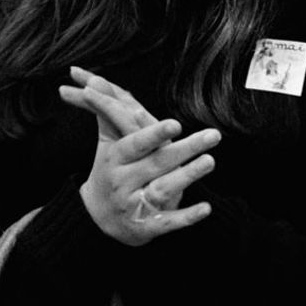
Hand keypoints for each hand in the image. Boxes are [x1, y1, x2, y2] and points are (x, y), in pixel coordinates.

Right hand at [64, 70, 219, 246]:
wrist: (96, 218)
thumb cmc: (108, 170)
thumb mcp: (106, 142)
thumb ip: (107, 112)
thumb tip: (94, 78)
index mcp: (115, 157)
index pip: (135, 143)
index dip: (154, 134)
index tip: (175, 124)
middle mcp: (123, 180)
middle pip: (156, 163)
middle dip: (184, 149)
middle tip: (211, 135)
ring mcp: (135, 204)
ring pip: (163, 189)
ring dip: (187, 176)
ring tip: (210, 161)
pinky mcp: (147, 226)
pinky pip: (167, 222)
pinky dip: (187, 217)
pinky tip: (206, 208)